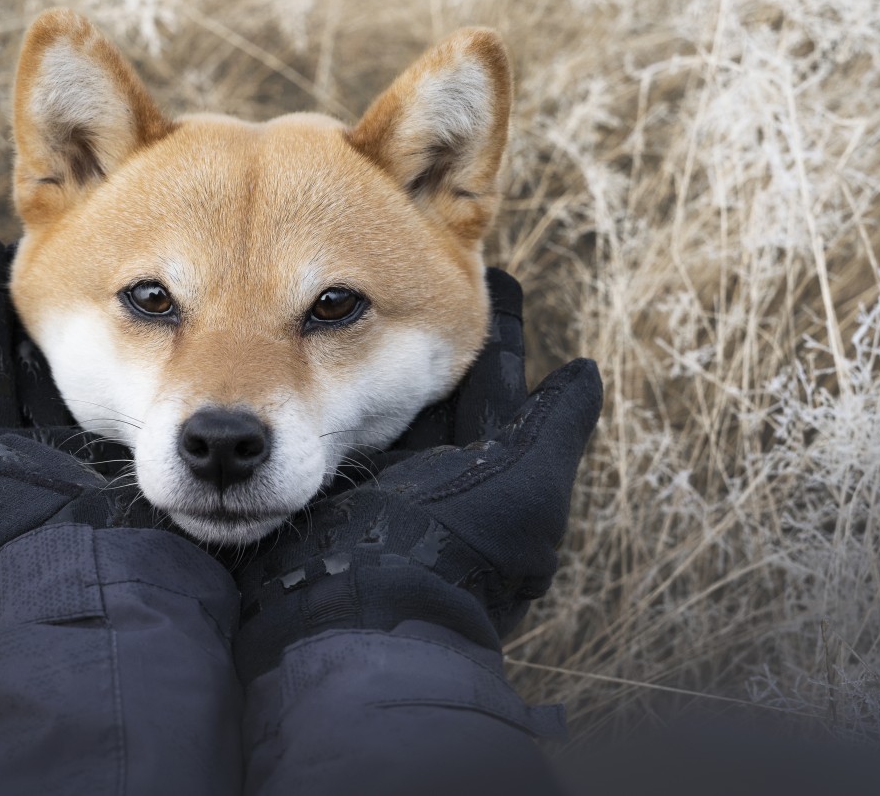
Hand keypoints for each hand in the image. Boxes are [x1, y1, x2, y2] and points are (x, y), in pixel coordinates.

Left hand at [0, 238, 154, 607]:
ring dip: (96, 331)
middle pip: (39, 372)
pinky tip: (164, 324)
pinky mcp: (159, 471)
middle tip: (43, 251)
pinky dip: (150, 371)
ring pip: (96, 386)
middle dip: (37, 318)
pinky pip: (152, 407)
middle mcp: (46, 464)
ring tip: (99, 271)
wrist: (120, 598)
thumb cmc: (27, 549)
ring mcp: (104, 468)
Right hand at [232, 270, 601, 680]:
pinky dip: (312, 388)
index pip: (489, 380)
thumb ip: (552, 427)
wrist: (363, 618)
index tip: (494, 277)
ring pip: (367, 395)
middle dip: (422, 327)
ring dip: (358, 344)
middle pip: (425, 381)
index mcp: (480, 463)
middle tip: (414, 262)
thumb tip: (585, 372)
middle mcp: (425, 467)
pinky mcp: (316, 480)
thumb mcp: (527, 491)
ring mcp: (367, 475)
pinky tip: (294, 339)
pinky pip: (315, 422)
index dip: (495, 332)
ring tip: (351, 285)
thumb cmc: (454, 555)